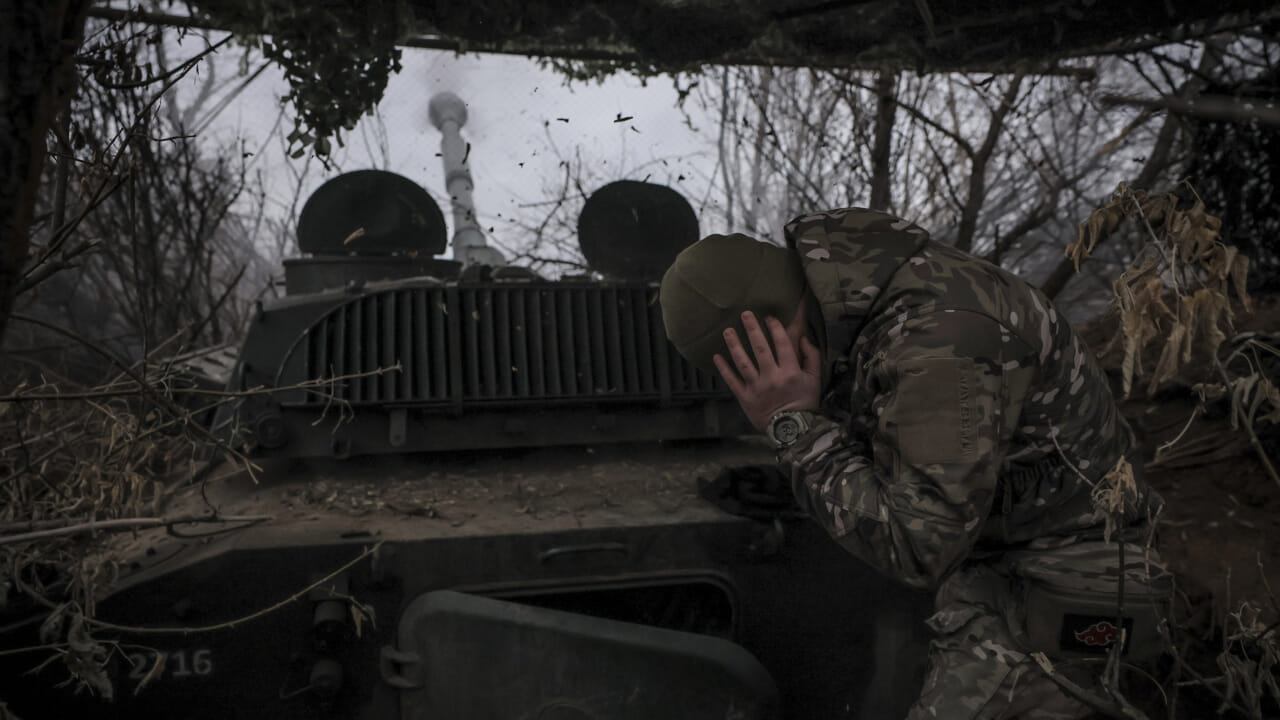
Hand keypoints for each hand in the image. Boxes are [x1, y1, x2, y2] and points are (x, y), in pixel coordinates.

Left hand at [714, 310, 820, 430]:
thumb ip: (812, 357)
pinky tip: (716, 356)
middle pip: (760, 349)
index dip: (775, 328)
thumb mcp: (815, 380)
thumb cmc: (804, 402)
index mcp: (790, 372)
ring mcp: (757, 388)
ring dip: (734, 345)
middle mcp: (772, 378)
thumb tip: (804, 338)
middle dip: (752, 329)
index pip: (782, 344)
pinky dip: (724, 369)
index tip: (769, 317)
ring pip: (743, 362)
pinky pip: (732, 381)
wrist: (792, 429)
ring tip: (727, 331)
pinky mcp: (745, 398)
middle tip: (745, 314)